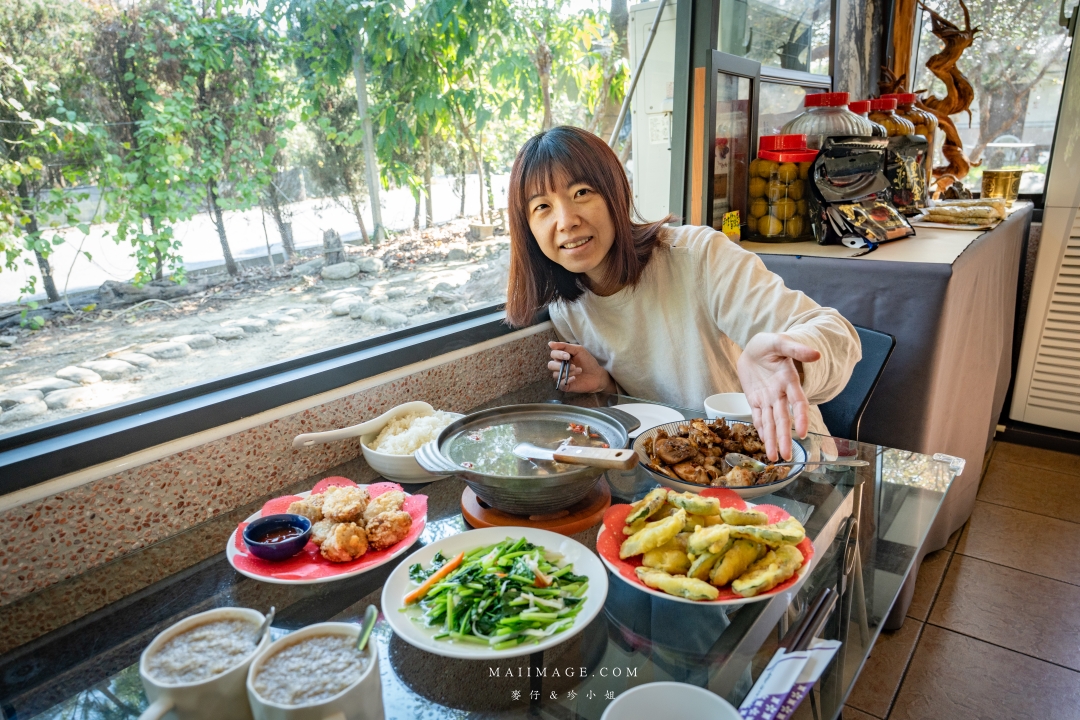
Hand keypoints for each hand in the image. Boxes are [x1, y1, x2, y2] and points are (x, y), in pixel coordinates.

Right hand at [547, 341, 616, 392]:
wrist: (597, 374)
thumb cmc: (588, 361)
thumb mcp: (578, 350)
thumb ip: (565, 346)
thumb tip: (550, 344)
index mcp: (561, 357)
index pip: (553, 354)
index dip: (559, 354)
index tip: (568, 356)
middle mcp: (559, 367)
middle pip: (550, 365)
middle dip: (561, 365)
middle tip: (573, 365)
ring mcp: (561, 377)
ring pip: (555, 375)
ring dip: (567, 372)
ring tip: (579, 371)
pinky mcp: (565, 385)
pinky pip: (560, 384)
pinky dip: (567, 380)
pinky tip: (575, 378)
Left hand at [737, 333, 820, 461]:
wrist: (753, 348)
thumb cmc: (768, 344)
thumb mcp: (779, 342)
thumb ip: (796, 349)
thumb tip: (816, 354)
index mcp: (788, 380)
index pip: (798, 402)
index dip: (801, 417)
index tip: (802, 432)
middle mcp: (780, 393)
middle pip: (783, 418)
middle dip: (784, 437)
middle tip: (787, 455)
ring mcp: (767, 398)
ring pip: (770, 422)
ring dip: (772, 440)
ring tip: (773, 457)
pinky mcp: (755, 400)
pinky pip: (758, 417)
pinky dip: (760, 430)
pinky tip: (764, 443)